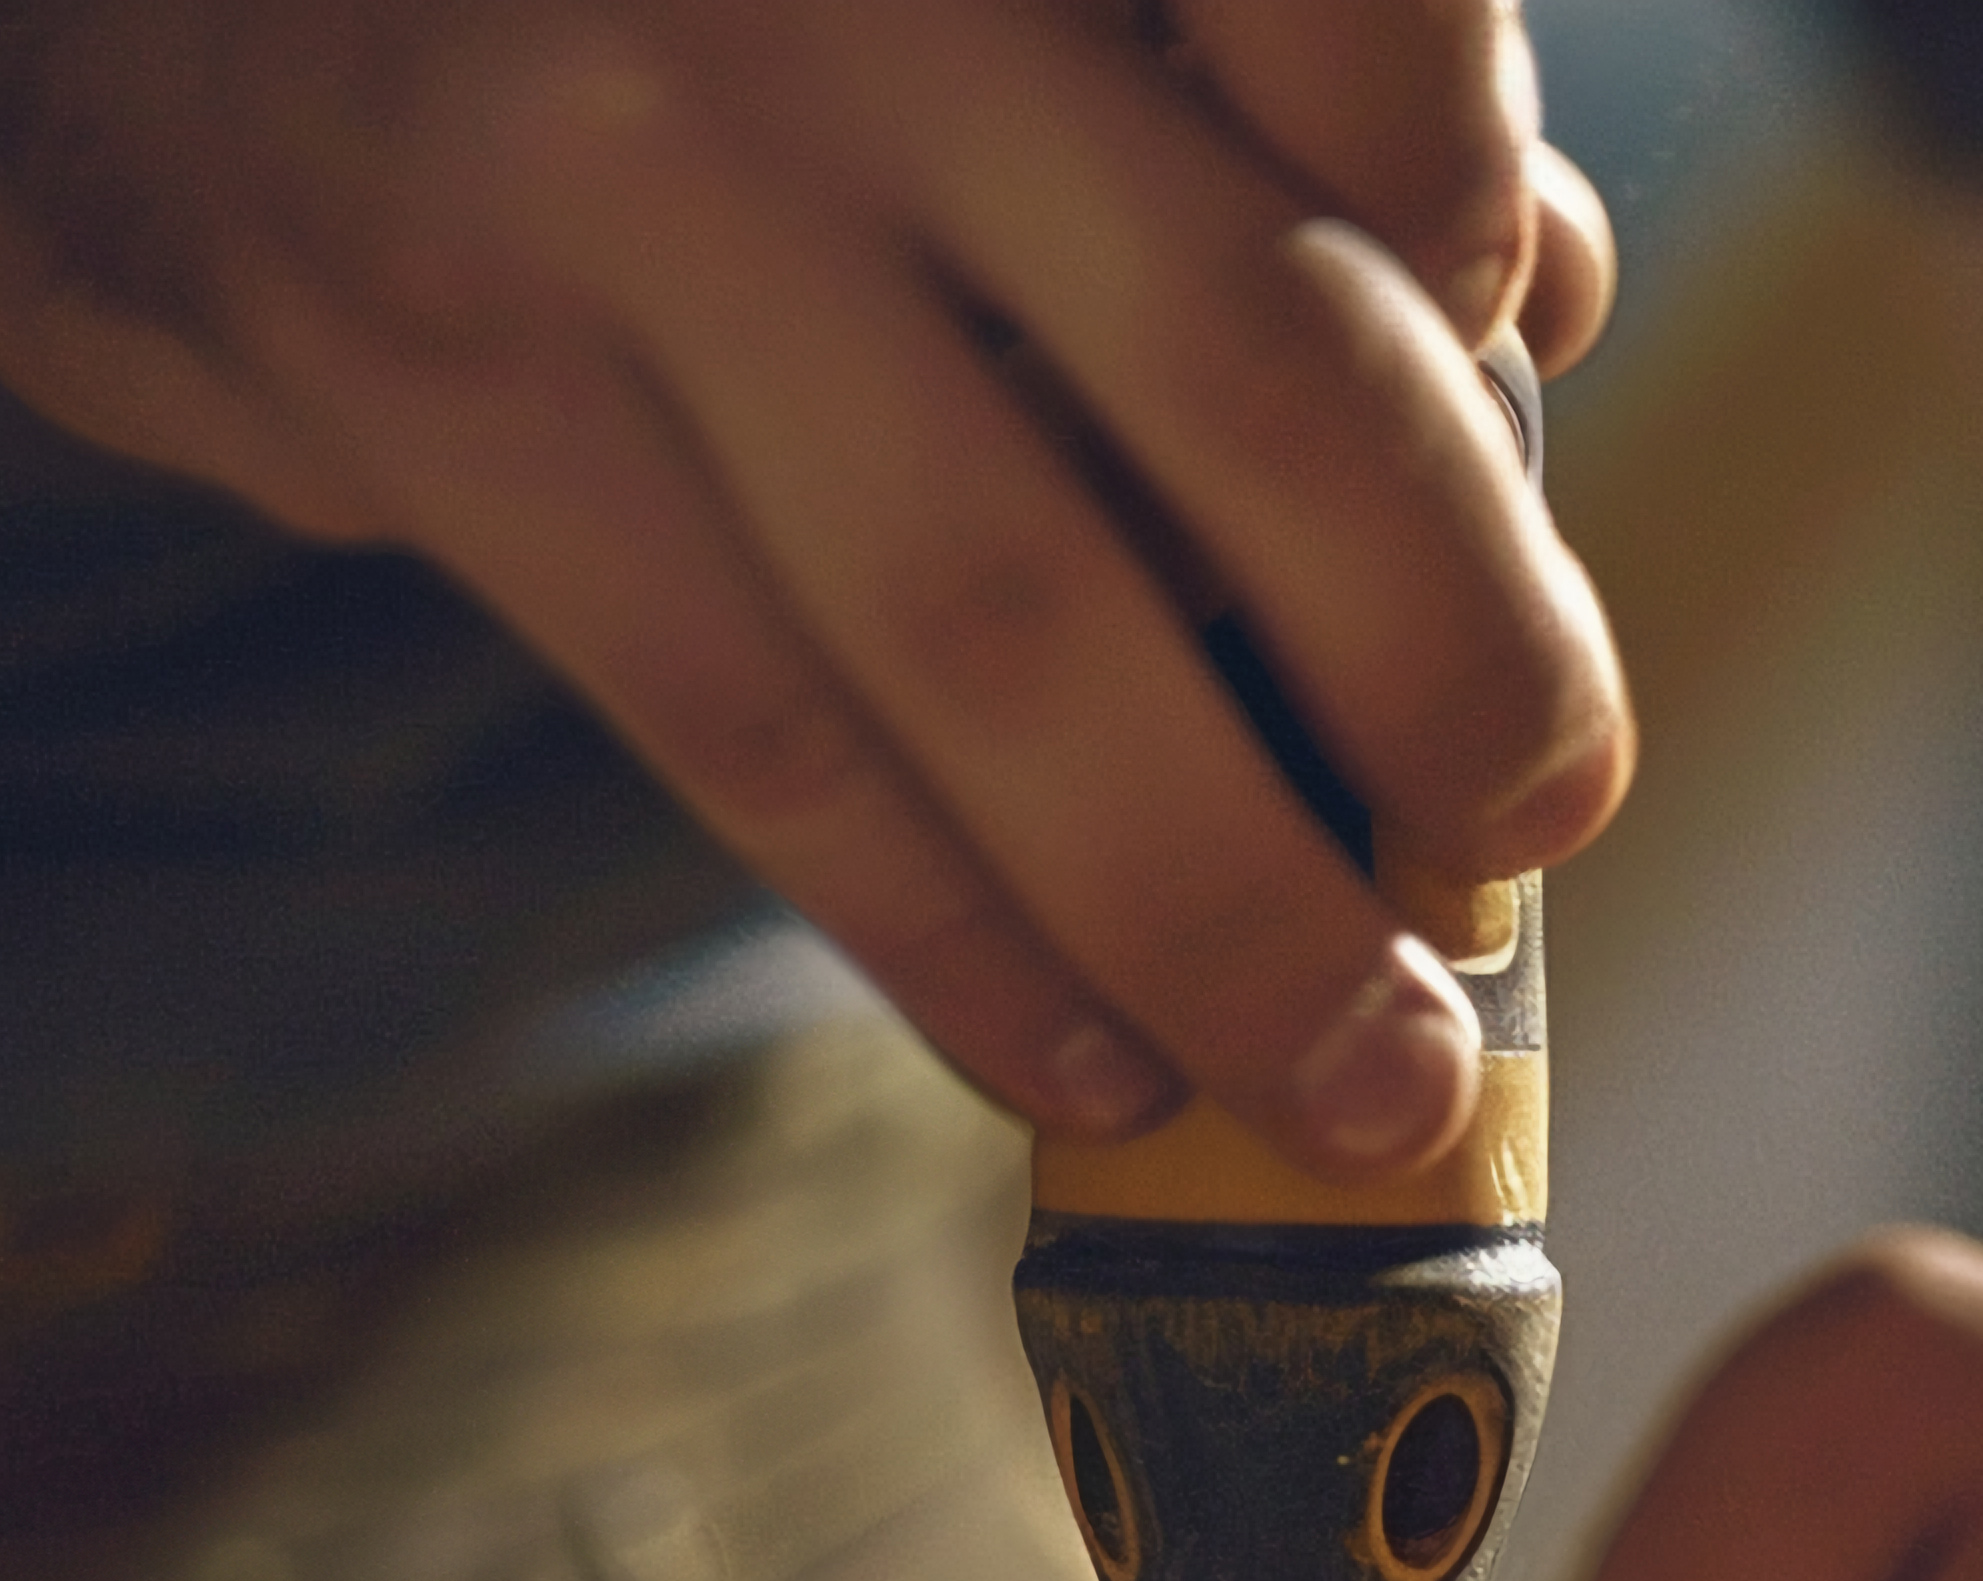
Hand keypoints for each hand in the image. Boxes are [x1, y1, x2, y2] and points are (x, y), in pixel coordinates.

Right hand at [0, 0, 1630, 1178]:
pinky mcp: (444, 392)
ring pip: (1004, 625)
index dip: (1473, 223)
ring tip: (1364, 1072)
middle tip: (1538, 824)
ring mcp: (617, 184)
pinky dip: (963, 935)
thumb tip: (1533, 282)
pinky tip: (1100, 1056)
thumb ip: (1221, 71)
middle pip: (1245, 375)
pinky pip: (767, 736)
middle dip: (1444, 662)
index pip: (1349, 25)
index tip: (1513, 370)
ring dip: (1226, 901)